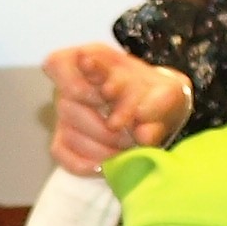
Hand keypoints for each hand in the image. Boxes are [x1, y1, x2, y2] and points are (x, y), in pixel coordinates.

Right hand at [44, 44, 190, 174]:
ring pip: (69, 132)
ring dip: (101, 147)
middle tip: (132, 137)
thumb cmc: (156, 94)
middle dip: (104, 126)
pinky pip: (63, 153)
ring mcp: (64, 114)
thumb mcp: (168, 89)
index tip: (107, 93)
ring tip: (127, 151)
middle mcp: (68, 85)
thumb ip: (161, 103)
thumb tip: (144, 134)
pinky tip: (106, 166)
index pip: (58, 64)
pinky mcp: (63, 139)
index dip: (77, 80)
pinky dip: (85, 163)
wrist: (157, 111)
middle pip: (68, 105)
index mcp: (90, 59)